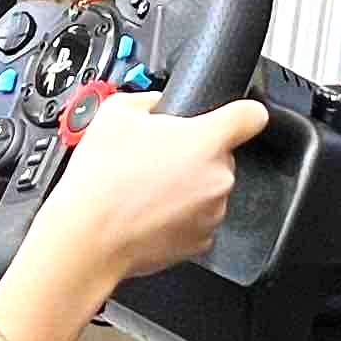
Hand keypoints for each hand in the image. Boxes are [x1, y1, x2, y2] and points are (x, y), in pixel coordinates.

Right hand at [32, 95, 266, 286]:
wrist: (88, 237)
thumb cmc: (101, 179)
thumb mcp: (115, 112)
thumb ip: (147, 99)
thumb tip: (154, 104)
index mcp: (207, 140)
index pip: (252, 116)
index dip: (242, 113)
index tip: (235, 117)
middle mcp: (218, 177)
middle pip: (220, 156)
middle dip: (194, 154)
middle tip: (157, 159)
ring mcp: (212, 212)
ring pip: (208, 189)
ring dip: (186, 186)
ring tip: (146, 188)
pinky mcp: (200, 242)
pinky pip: (197, 219)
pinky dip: (179, 215)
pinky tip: (148, 211)